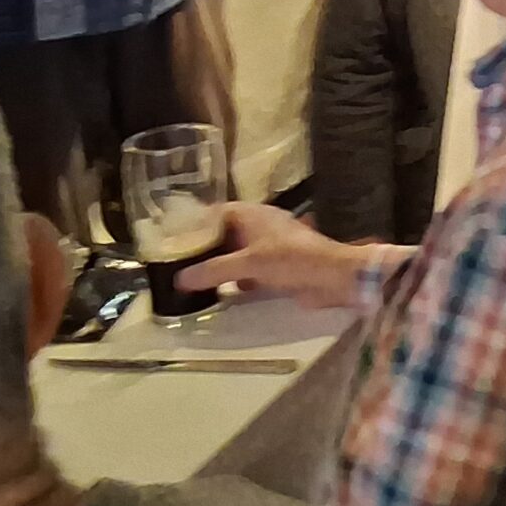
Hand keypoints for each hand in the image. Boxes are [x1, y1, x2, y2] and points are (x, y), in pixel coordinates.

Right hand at [175, 202, 372, 310]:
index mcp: (253, 215)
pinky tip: (221, 293)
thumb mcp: (248, 264)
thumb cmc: (292, 260)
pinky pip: (249, 270)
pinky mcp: (278, 267)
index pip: (216, 212)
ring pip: (237, 253)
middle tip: (177, 262)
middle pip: (225, 234)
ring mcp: (270, 246)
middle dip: (205, 247)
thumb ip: (213, 270)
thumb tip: (179, 278)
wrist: (333, 277)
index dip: (195, 223)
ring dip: (220, 264)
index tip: (171, 238)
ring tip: (192, 279)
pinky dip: (236, 278)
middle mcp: (260, 226)